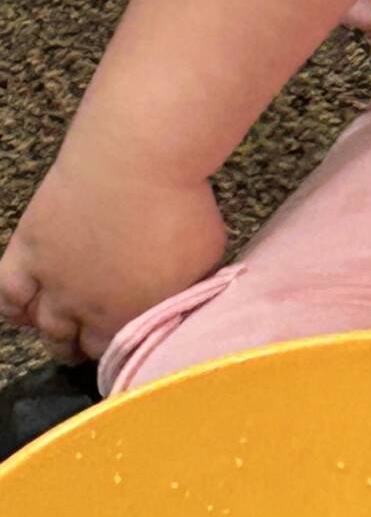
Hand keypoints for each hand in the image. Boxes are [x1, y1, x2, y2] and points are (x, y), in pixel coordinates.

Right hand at [0, 146, 226, 365]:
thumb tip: (183, 304)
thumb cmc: (182, 207)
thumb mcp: (204, 261)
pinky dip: (12, 308)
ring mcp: (53, 280)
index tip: (129, 352)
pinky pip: (7, 293)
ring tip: (62, 340)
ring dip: (53, 336)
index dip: (125, 355)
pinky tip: (20, 314)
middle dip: (88, 348)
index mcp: (135, 314)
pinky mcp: (28, 250)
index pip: (123, 354)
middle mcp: (89, 307)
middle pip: (81, 344)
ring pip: (45, 325)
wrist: (135, 161)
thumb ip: (188, 292)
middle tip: (93, 345)